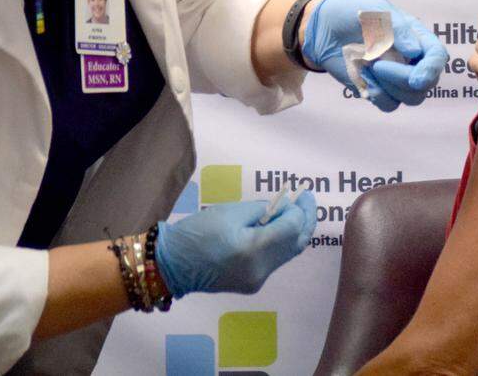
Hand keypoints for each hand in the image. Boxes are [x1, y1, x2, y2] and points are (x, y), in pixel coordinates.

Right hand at [155, 191, 317, 297]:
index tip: (301, 193)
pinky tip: (279, 227)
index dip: (300, 210)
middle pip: (296, 244)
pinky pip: (275, 261)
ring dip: (295, 232)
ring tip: (296, 211)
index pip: (292, 228)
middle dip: (305, 220)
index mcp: (253, 250)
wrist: (171, 266)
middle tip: (307, 200)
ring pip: (288, 254)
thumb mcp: (230, 212)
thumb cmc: (197, 233)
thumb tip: (286, 208)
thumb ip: (263, 210)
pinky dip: (282, 243)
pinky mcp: (252, 284)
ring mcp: (257, 280)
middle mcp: (260, 270)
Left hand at [303, 0, 448, 111]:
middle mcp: (412, 59)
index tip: (415, 79)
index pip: (437, 56)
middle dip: (404, 80)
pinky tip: (362, 77)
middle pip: (427, 83)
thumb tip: (415, 52)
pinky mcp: (380, 90)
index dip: (431, 70)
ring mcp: (396, 77)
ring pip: (411, 98)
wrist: (322, 28)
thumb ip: (396, 29)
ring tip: (367, 67)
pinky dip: (377, 95)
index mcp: (416, 37)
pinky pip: (389, 104)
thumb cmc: (350, 12)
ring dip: (390, 87)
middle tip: (377, 66)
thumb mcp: (373, 10)